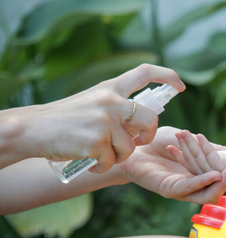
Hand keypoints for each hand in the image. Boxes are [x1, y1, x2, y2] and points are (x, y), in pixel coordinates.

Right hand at [7, 64, 184, 172]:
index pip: (145, 72)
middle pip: (150, 119)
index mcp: (110, 88)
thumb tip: (143, 119)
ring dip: (119, 155)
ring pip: (130, 146)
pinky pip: (112, 160)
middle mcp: (110, 101)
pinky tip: (91, 161)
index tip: (180, 85)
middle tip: (138, 142)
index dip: (167, 76)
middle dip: (149, 135)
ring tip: (101, 154)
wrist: (33, 128)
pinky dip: (104, 165)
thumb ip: (116, 106)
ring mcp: (104, 120)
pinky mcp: (96, 141)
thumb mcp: (93, 101)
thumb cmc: (65, 118)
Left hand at [117, 127, 225, 203]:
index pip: (225, 183)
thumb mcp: (193, 144)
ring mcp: (182, 191)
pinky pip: (190, 188)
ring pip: (208, 194)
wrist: (133, 145)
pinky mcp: (169, 189)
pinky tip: (215, 174)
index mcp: (201, 178)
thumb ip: (215, 150)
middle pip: (221, 192)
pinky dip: (203, 181)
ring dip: (222, 184)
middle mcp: (193, 188)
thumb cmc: (160, 143)